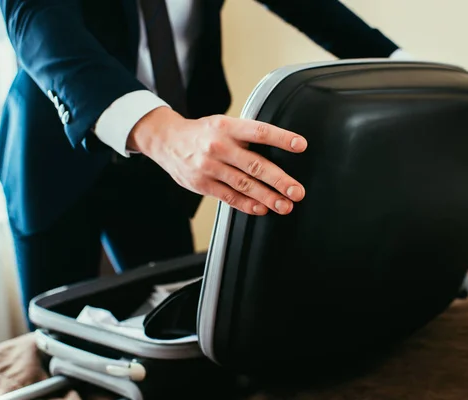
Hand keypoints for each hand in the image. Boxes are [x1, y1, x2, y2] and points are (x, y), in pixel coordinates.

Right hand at [127, 106, 307, 215]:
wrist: (166, 141)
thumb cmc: (202, 133)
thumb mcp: (223, 124)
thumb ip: (246, 135)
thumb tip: (279, 148)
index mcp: (227, 127)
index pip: (259, 131)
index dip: (281, 138)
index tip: (301, 145)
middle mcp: (218, 146)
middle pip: (254, 164)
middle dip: (279, 180)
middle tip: (297, 191)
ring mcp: (209, 167)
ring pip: (244, 184)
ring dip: (267, 197)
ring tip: (284, 205)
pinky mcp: (202, 184)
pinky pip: (229, 197)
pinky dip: (247, 204)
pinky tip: (261, 209)